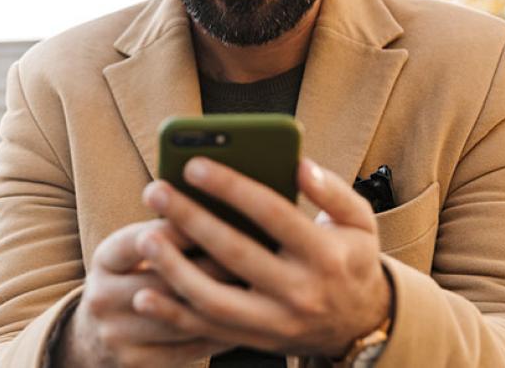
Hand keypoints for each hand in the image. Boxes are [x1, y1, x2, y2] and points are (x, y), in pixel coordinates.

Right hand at [56, 219, 236, 366]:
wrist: (99, 335)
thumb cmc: (134, 278)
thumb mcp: (134, 252)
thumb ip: (165, 235)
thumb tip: (221, 211)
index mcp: (103, 260)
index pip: (140, 239)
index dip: (177, 230)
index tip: (218, 215)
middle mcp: (102, 297)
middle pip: (164, 280)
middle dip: (210, 267)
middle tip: (254, 253)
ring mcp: (116, 334)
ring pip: (180, 318)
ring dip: (221, 302)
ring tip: (257, 286)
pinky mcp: (135, 364)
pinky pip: (188, 349)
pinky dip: (220, 334)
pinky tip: (248, 321)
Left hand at [134, 157, 392, 357]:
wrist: (360, 326)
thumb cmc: (351, 259)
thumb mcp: (359, 222)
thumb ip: (332, 190)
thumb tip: (298, 163)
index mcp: (325, 254)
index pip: (272, 213)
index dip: (231, 187)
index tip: (193, 164)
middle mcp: (301, 291)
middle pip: (235, 252)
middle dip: (190, 219)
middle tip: (155, 191)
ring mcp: (276, 322)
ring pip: (215, 299)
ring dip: (175, 269)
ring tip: (145, 239)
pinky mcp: (256, 341)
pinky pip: (208, 330)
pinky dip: (173, 315)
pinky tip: (144, 294)